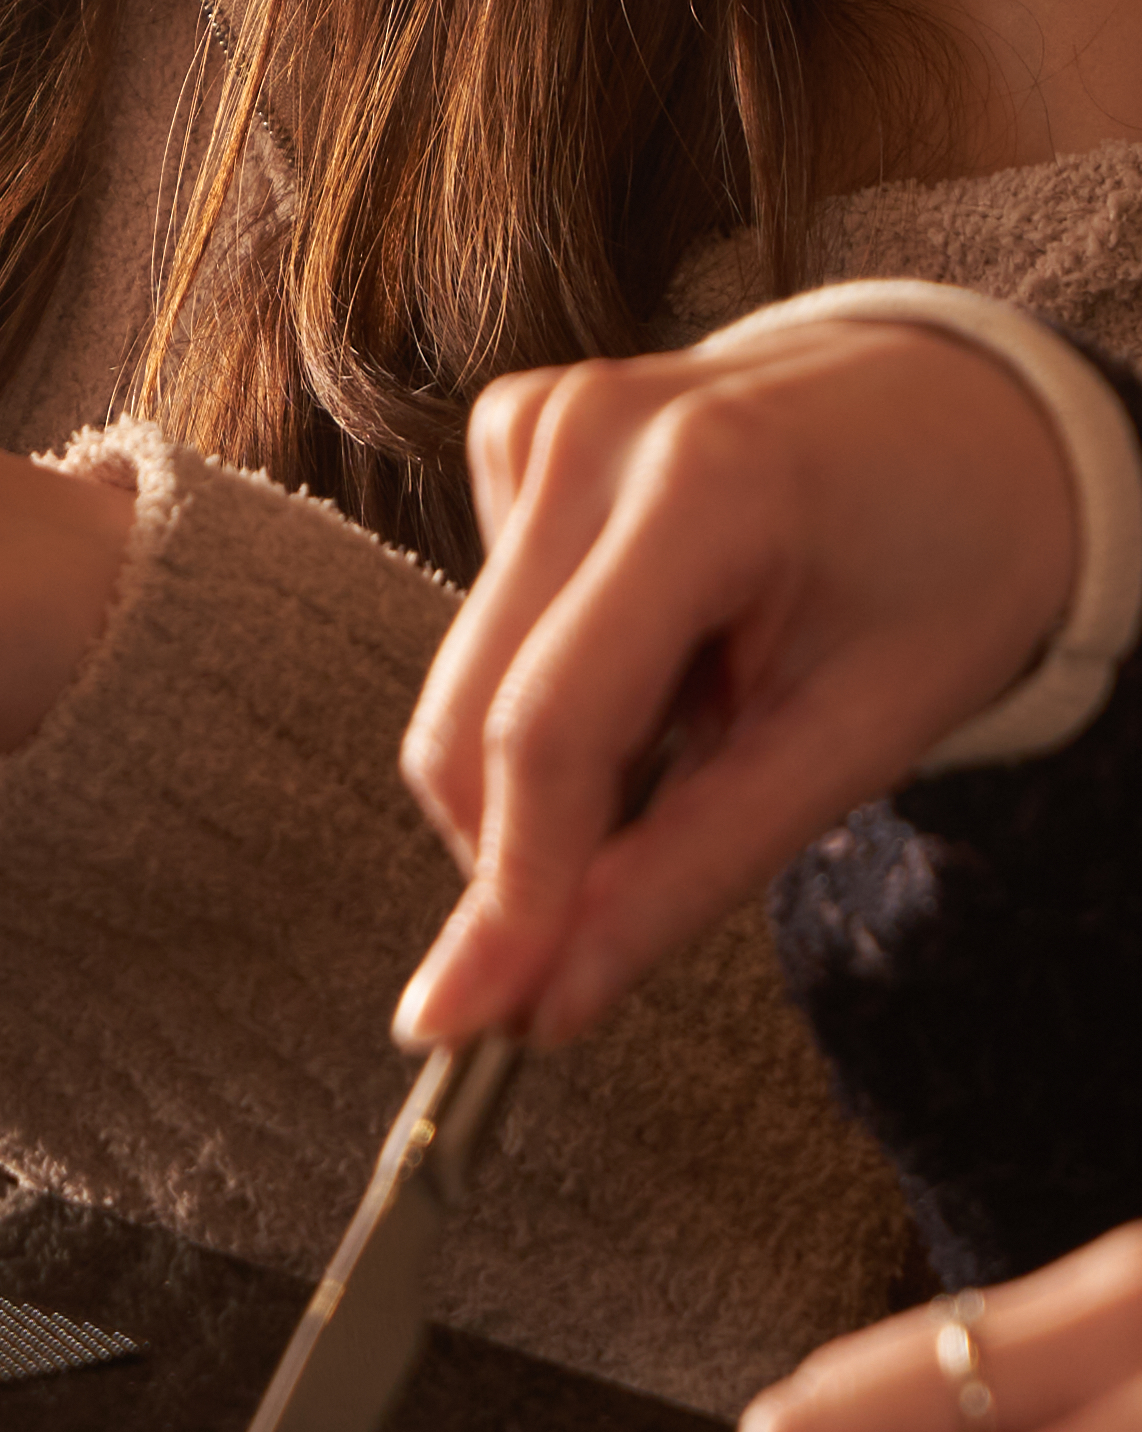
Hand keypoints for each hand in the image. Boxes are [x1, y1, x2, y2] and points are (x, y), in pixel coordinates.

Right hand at [395, 321, 1075, 1049]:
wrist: (971, 411)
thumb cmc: (944, 565)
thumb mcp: (858, 737)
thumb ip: (687, 873)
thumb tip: (538, 1006)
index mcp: (710, 483)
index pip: (549, 730)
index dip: (506, 888)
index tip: (461, 1021)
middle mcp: (594, 431)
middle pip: (470, 723)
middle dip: (521, 848)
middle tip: (612, 907)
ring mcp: (541, 419)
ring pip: (461, 690)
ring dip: (551, 760)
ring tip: (694, 714)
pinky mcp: (509, 430)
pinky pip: (478, 627)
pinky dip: (549, 678)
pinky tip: (655, 637)